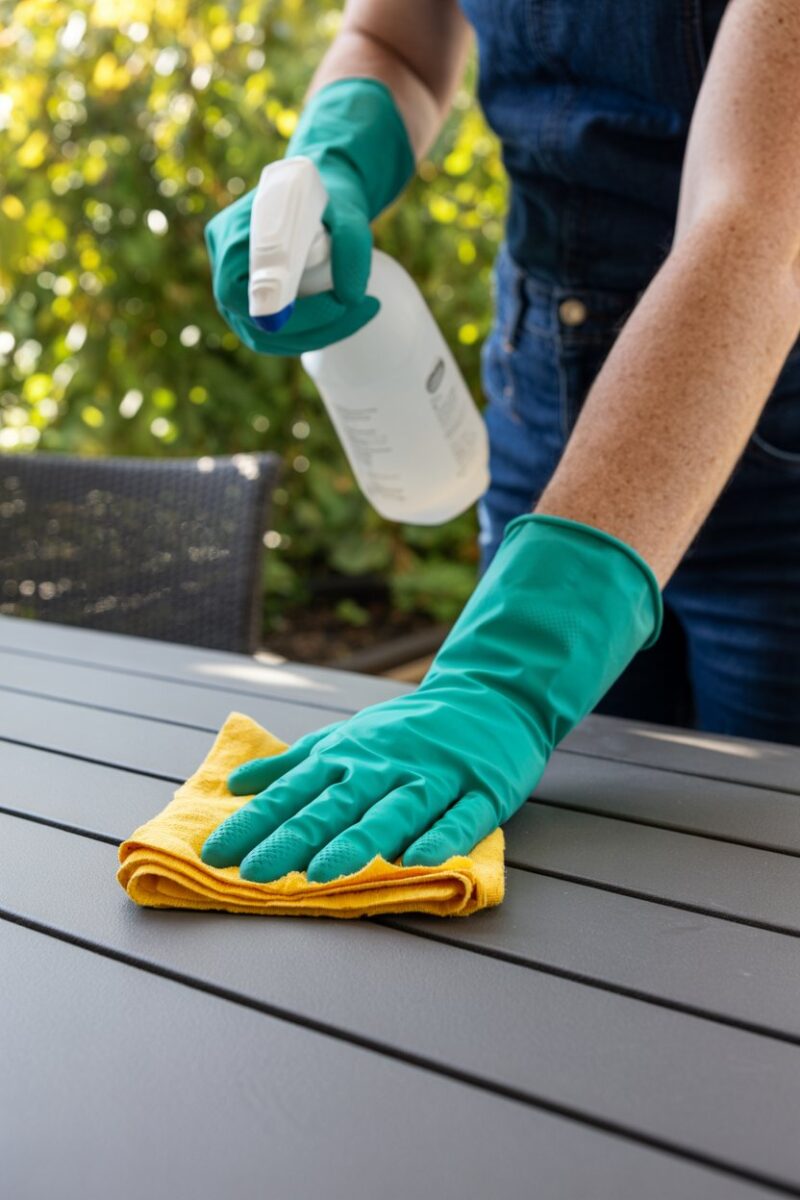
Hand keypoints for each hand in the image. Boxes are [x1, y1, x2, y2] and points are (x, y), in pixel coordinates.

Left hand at [200, 514, 661, 883]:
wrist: (492, 695)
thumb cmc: (410, 728)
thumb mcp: (348, 736)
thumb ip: (294, 763)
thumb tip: (236, 784)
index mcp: (350, 753)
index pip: (294, 791)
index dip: (256, 822)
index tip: (217, 855)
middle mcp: (386, 763)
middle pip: (335, 804)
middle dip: (292, 839)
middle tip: (254, 873)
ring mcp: (436, 775)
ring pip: (392, 811)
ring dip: (356, 842)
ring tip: (320, 874)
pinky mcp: (483, 790)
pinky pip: (461, 817)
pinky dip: (440, 838)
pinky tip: (418, 861)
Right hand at [204, 77, 414, 355]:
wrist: (318, 187)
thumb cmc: (330, 198)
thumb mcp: (349, 212)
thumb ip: (351, 247)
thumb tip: (349, 297)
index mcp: (238, 229)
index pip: (255, 288)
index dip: (297, 311)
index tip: (341, 304)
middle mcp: (222, 255)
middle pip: (256, 320)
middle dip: (313, 328)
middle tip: (362, 310)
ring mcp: (228, 279)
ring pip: (261, 334)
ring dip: (312, 335)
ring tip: (357, 314)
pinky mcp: (242, 295)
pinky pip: (266, 331)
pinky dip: (303, 334)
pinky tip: (338, 319)